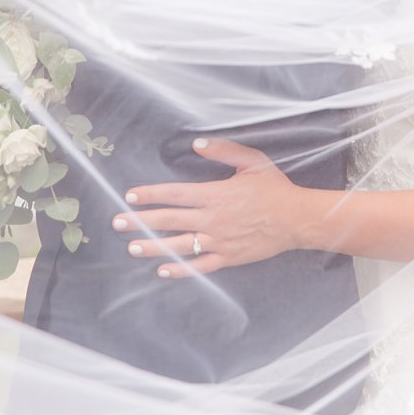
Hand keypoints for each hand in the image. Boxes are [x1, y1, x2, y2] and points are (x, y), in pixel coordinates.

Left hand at [114, 138, 307, 277]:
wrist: (296, 218)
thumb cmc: (275, 188)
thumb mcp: (254, 162)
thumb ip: (225, 151)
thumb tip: (197, 144)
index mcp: (216, 194)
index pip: (175, 194)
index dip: (151, 194)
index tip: (130, 196)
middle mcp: (212, 219)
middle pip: (169, 220)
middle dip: (140, 221)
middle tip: (117, 223)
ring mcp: (219, 241)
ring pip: (179, 245)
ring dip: (153, 247)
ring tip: (132, 248)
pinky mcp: (228, 257)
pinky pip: (199, 266)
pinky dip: (180, 270)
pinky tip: (162, 271)